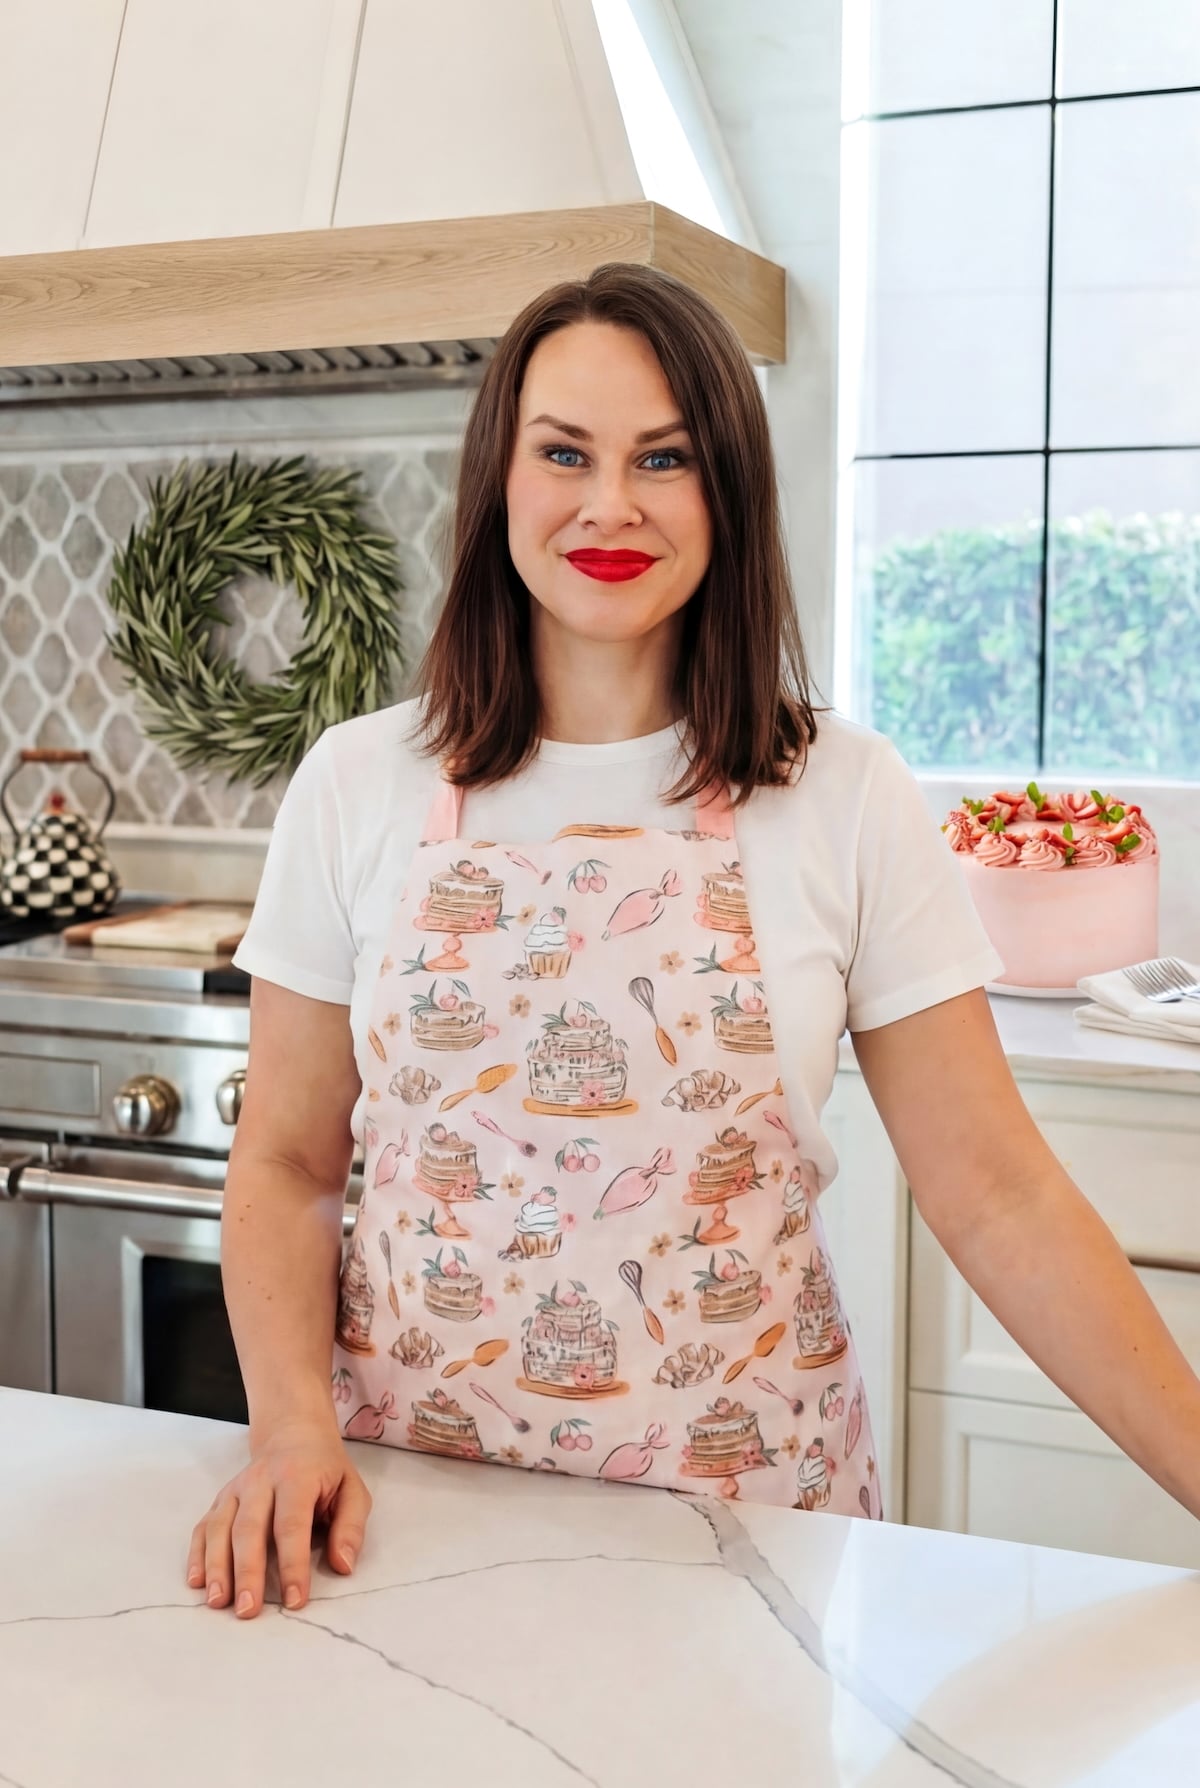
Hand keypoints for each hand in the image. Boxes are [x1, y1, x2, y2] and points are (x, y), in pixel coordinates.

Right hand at [186, 1419, 372, 1619]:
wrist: (294, 1434)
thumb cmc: (325, 1470)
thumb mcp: (352, 1490)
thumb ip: (351, 1527)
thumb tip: (343, 1566)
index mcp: (297, 1477)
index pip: (292, 1525)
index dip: (292, 1565)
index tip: (295, 1601)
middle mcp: (260, 1481)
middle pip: (249, 1528)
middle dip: (247, 1571)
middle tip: (248, 1610)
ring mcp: (236, 1489)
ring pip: (220, 1528)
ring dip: (217, 1567)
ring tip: (218, 1602)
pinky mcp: (220, 1499)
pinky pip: (204, 1527)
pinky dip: (197, 1554)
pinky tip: (197, 1582)